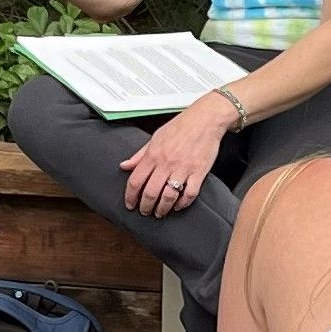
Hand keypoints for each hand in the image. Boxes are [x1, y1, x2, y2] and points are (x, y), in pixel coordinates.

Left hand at [122, 96, 236, 219]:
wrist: (206, 119)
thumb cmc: (181, 126)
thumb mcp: (155, 137)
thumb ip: (139, 154)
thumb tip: (124, 166)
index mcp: (153, 154)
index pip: (135, 180)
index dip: (130, 196)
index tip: (130, 204)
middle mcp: (166, 163)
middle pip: (150, 192)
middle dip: (145, 207)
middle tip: (145, 212)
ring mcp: (183, 168)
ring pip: (168, 196)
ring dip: (162, 209)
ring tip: (160, 213)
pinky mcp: (198, 172)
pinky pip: (189, 194)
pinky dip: (183, 203)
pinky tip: (178, 206)